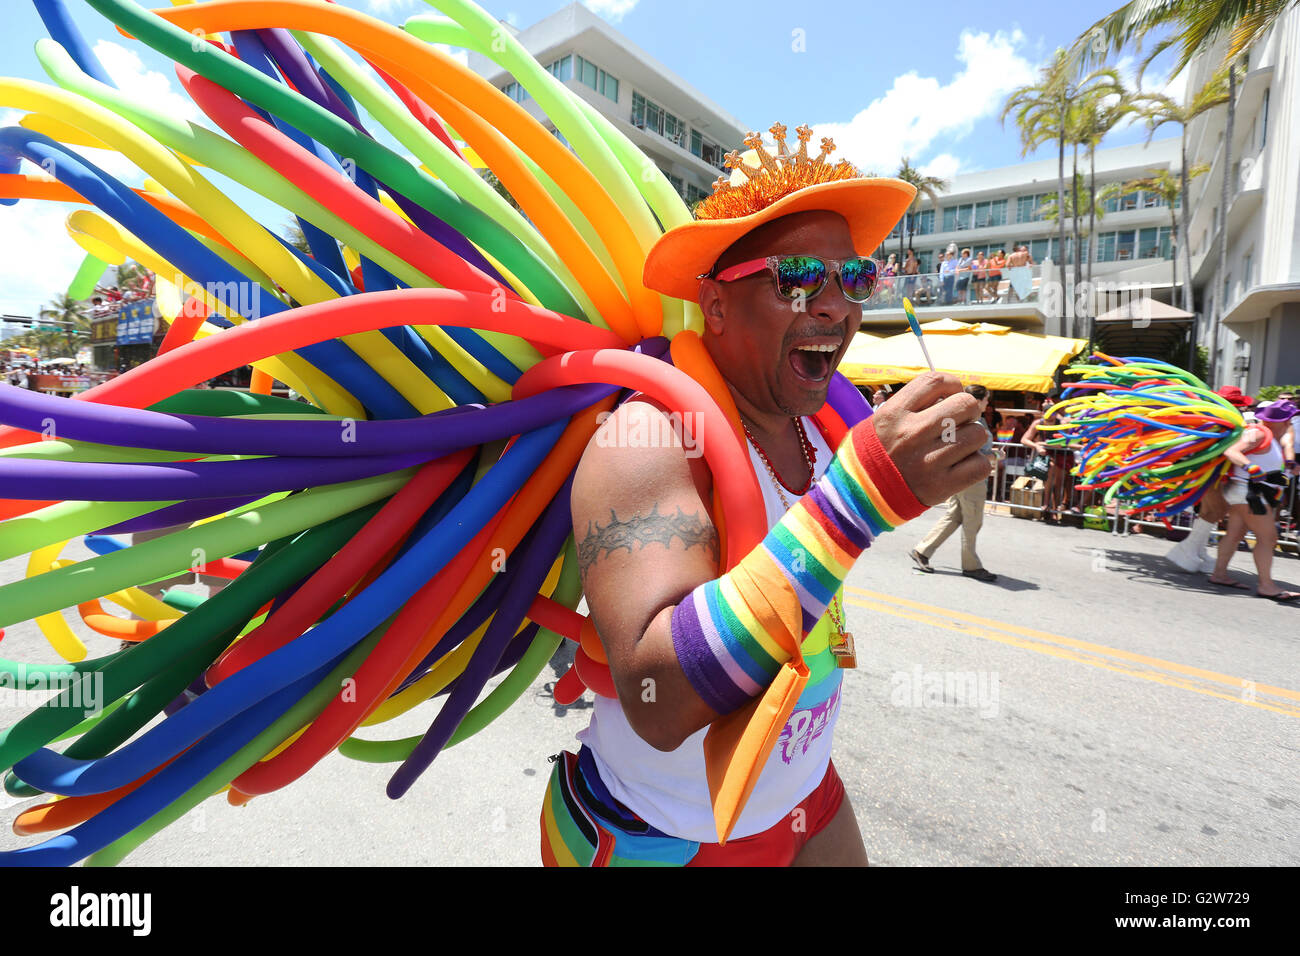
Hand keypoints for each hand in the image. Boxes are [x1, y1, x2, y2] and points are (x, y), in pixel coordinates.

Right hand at [864, 372, 993, 505]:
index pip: (936, 381)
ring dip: (972, 439)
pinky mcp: (941, 485)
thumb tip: (958, 396)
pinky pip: (980, 465)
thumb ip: (916, 404)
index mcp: (895, 414)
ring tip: (957, 446)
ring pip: (978, 434)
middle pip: (965, 404)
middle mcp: (912, 434)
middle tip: (960, 422)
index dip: (952, 384)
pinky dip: (977, 463)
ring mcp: (928, 460)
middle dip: (968, 411)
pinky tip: (962, 464)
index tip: (952, 394)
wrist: (863, 492)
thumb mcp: (885, 420)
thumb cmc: (880, 452)